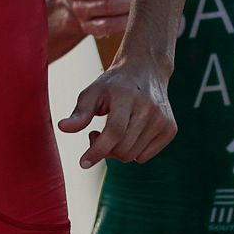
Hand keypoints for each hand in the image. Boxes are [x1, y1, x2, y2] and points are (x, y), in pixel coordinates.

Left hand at [59, 52, 176, 166]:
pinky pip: (145, 156)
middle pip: (123, 149)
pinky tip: (128, 134)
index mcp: (127, 97)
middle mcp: (149, 108)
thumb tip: (62, 128)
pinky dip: (132, 152)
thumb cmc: (113, 84)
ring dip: (117, 151)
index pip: (114, 132)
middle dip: (104, 150)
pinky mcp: (171, 129)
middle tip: (94, 135)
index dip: (97, 150)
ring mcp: (162, 119)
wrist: (146, 71)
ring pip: (133, 156)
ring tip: (111, 133)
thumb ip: (79, 112)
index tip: (83, 162)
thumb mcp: (92, 92)